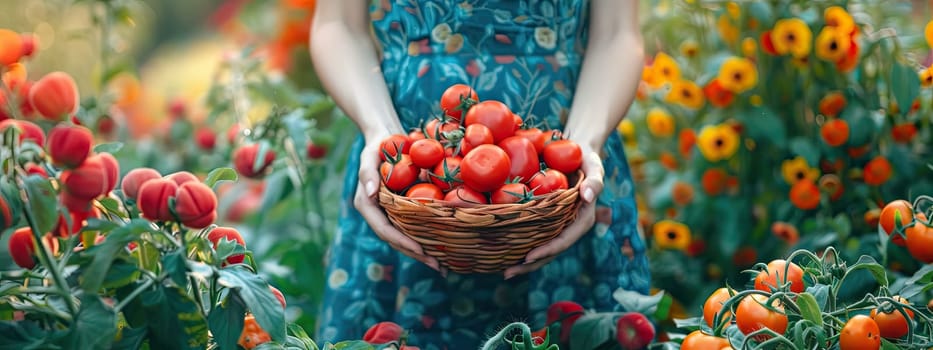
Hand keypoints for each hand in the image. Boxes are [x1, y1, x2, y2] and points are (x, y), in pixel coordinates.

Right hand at [354, 136, 441, 273]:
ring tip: (443, 265)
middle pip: (395, 240)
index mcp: (366, 204)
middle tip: (439, 267)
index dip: (402, 241)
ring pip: (404, 237)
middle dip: (416, 254)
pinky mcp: (401, 209)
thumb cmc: (378, 144)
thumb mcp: (370, 155)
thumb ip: (368, 173)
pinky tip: (443, 247)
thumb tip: (370, 193)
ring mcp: (389, 212)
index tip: (421, 250)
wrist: (385, 137)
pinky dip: (426, 238)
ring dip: (423, 252)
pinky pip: (413, 227)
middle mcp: (377, 212)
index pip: (384, 229)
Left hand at [503, 146, 603, 279]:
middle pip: (550, 251)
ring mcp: (557, 223)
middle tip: (507, 273)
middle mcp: (569, 226)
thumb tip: (588, 197)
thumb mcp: (595, 167)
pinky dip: (519, 242)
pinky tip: (502, 249)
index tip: (528, 257)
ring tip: (503, 270)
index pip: (564, 240)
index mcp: (582, 220)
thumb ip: (595, 181)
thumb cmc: (587, 158)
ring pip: (540, 246)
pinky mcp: (546, 217)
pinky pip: (533, 233)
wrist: (578, 150)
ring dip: (523, 261)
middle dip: (530, 264)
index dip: (547, 250)